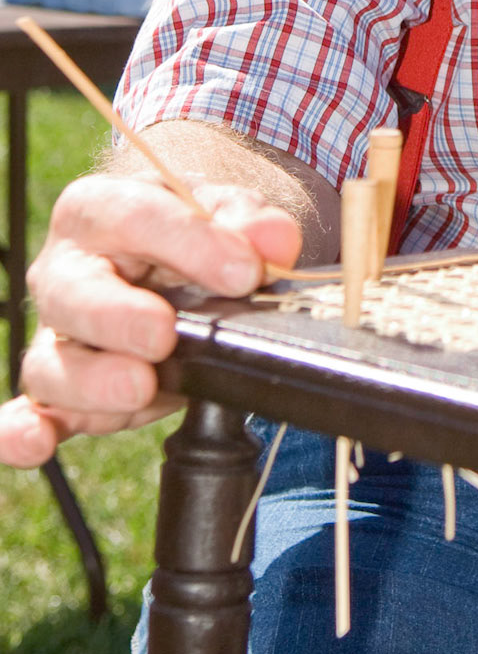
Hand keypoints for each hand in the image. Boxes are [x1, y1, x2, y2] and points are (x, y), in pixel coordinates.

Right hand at [0, 175, 300, 467]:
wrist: (172, 262)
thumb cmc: (189, 234)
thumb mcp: (224, 212)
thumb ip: (251, 222)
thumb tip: (275, 241)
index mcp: (101, 210)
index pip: (134, 216)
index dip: (189, 243)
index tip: (243, 271)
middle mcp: (66, 271)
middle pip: (74, 292)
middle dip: (118, 316)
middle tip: (163, 334)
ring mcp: (57, 335)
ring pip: (52, 362)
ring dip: (93, 382)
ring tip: (139, 388)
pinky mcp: (57, 393)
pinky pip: (23, 416)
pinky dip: (21, 433)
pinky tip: (38, 444)